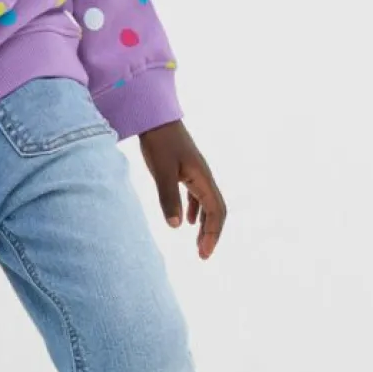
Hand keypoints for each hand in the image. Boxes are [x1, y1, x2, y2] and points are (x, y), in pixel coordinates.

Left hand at [138, 121, 226, 259]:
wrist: (155, 117)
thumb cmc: (159, 142)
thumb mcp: (161, 171)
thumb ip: (168, 197)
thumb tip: (175, 226)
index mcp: (202, 179)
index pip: (216, 212)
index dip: (213, 234)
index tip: (203, 254)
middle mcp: (204, 177)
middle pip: (217, 211)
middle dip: (212, 234)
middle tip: (203, 255)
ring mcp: (196, 173)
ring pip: (208, 204)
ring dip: (205, 225)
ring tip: (197, 245)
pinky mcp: (186, 170)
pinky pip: (197, 196)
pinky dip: (196, 211)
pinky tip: (187, 222)